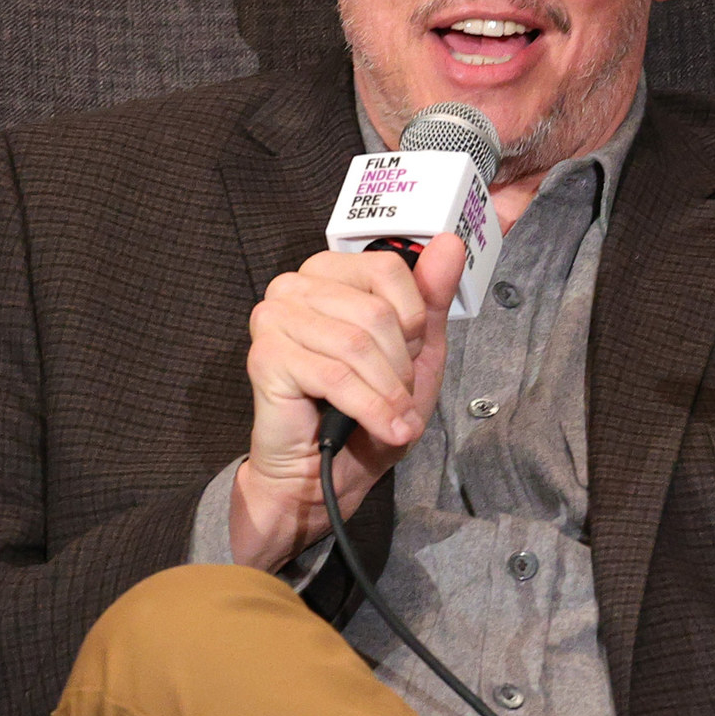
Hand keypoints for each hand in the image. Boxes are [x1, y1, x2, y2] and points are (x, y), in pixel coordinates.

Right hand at [230, 234, 463, 571]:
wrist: (325, 472)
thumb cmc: (366, 410)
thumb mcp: (415, 351)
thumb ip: (431, 297)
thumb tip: (450, 244)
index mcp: (329, 272)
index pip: (388, 268)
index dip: (413, 321)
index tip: (412, 354)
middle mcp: (294, 285)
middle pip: (375, 310)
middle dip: (401, 365)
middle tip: (401, 396)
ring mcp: (273, 318)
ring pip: (357, 344)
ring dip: (388, 391)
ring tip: (394, 416)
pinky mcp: (265, 356)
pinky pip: (334, 377)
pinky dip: (371, 408)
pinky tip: (386, 428)